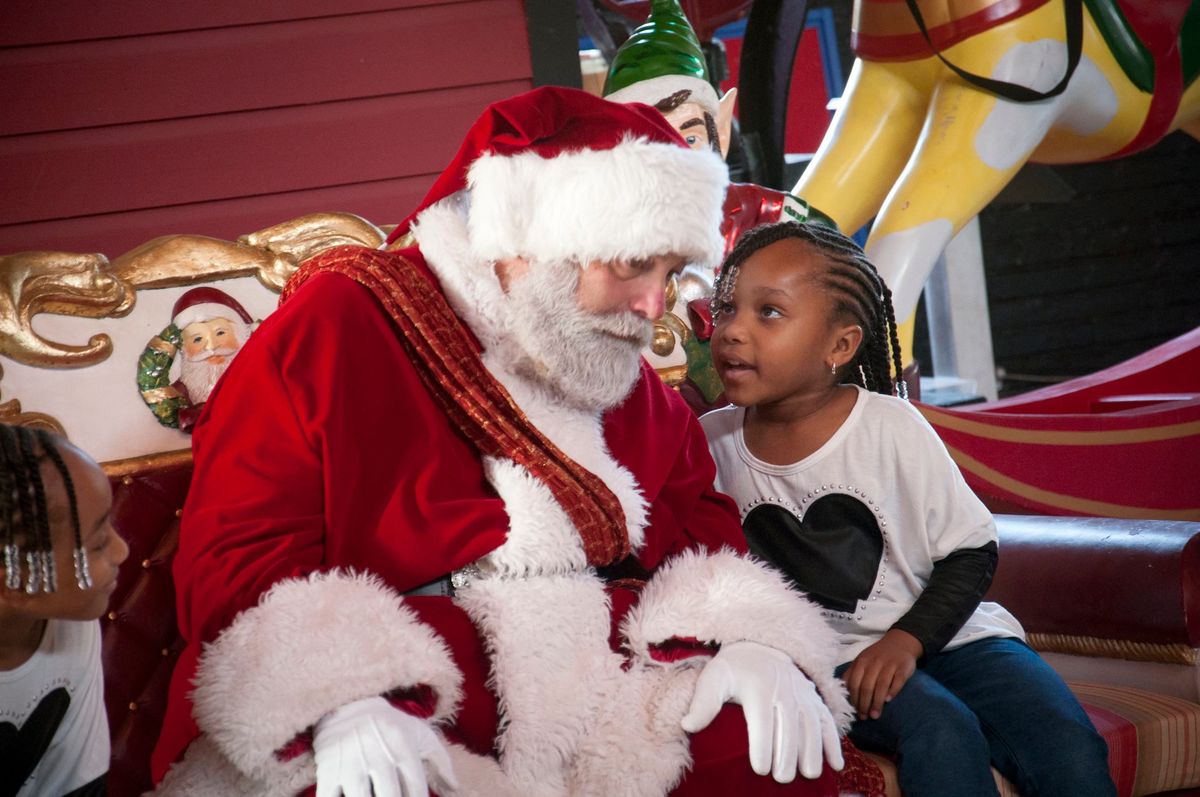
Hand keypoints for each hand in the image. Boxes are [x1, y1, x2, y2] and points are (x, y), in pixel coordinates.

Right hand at [313, 696, 457, 796]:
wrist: (349, 703)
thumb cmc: (391, 725)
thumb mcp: (420, 734)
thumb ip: (441, 762)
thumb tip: (455, 790)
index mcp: (403, 747)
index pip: (416, 789)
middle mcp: (378, 755)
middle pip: (390, 794)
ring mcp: (351, 763)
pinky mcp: (328, 769)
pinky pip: (330, 795)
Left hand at [681, 640, 843, 781]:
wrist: (760, 645)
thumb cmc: (733, 669)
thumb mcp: (713, 678)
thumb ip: (703, 703)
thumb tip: (688, 725)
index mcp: (757, 688)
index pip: (761, 721)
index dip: (762, 746)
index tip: (760, 769)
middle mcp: (783, 691)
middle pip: (788, 727)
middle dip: (788, 754)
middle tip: (783, 778)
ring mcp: (801, 695)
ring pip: (811, 725)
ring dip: (813, 750)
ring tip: (809, 773)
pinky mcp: (813, 699)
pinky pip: (827, 720)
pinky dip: (833, 742)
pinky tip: (835, 764)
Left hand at [841, 629, 921, 719]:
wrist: (900, 642)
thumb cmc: (877, 656)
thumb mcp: (862, 660)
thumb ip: (852, 673)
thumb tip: (842, 692)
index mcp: (861, 662)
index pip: (854, 683)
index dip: (853, 698)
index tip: (854, 711)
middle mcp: (874, 663)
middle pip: (866, 686)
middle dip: (864, 704)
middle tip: (864, 717)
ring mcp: (889, 664)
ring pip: (881, 686)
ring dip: (877, 703)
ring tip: (875, 715)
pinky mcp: (903, 667)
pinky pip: (897, 681)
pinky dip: (892, 691)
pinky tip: (888, 700)